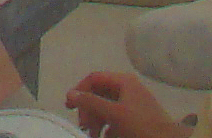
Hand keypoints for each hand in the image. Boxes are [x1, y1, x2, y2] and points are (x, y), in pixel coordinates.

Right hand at [66, 70, 186, 137]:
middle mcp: (127, 89)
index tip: (69, 107)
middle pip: (99, 94)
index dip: (80, 90)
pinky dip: (108, 128)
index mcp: (123, 82)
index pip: (94, 78)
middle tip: (84, 126)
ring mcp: (132, 104)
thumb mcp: (115, 113)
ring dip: (97, 122)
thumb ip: (92, 102)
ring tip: (93, 135)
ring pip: (106, 109)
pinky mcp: (135, 118)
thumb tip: (71, 93)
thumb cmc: (142, 125)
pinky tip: (105, 136)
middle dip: (89, 111)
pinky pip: (115, 119)